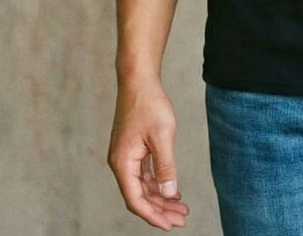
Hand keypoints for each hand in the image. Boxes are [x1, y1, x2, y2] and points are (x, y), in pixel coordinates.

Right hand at [107, 80, 189, 229]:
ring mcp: (125, 156)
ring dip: (160, 198)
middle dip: (160, 210)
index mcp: (123, 163)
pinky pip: (143, 175)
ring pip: (142, 186)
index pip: (136, 200)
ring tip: (181, 208)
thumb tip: (169, 194)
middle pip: (139, 196)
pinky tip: (172, 190)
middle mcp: (120, 163)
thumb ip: (165, 167)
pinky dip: (157, 184)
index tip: (171, 225)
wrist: (138, 79)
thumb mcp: (162, 136)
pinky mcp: (132, 149)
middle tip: (182, 219)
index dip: (153, 215)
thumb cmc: (148, 104)